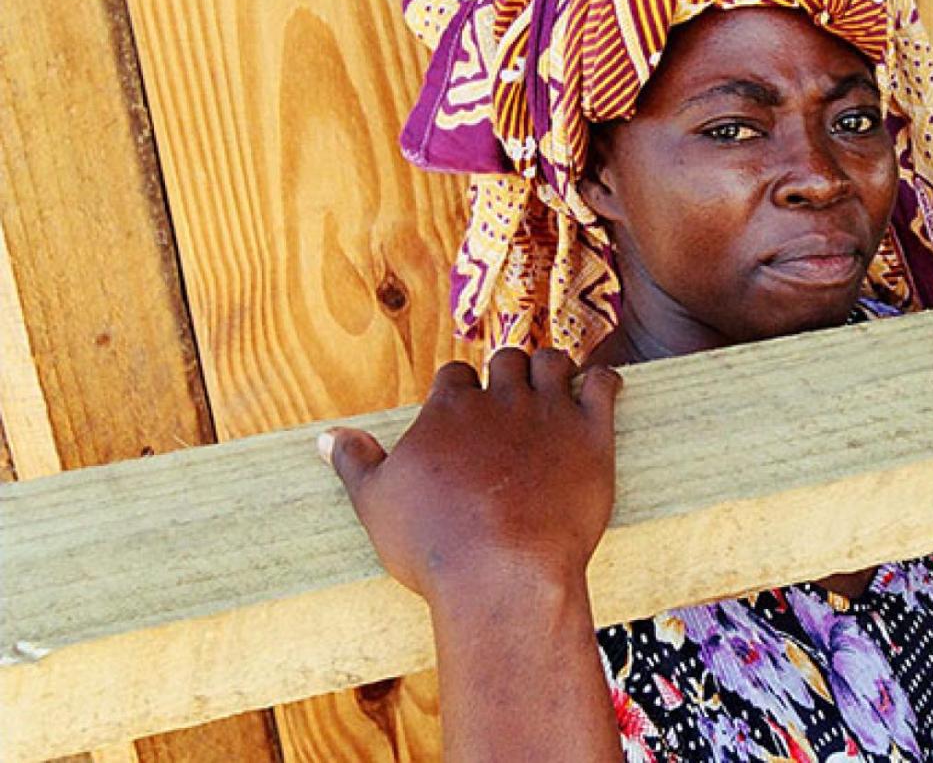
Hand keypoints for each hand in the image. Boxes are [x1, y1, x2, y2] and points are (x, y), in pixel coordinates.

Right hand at [319, 348, 620, 604]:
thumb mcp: (376, 504)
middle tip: (513, 399)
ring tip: (553, 387)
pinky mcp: (592, 434)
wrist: (504, 574)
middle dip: (508, 374)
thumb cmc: (435, 546)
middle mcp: (501, 398)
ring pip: (553, 362)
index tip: (466, 410)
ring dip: (552, 370)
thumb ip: (355, 463)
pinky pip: (604, 384)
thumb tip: (328, 438)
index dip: (462, 392)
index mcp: (450, 408)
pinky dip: (603, 380)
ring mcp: (549, 413)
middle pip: (507, 360)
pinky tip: (601, 387)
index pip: (455, 376)